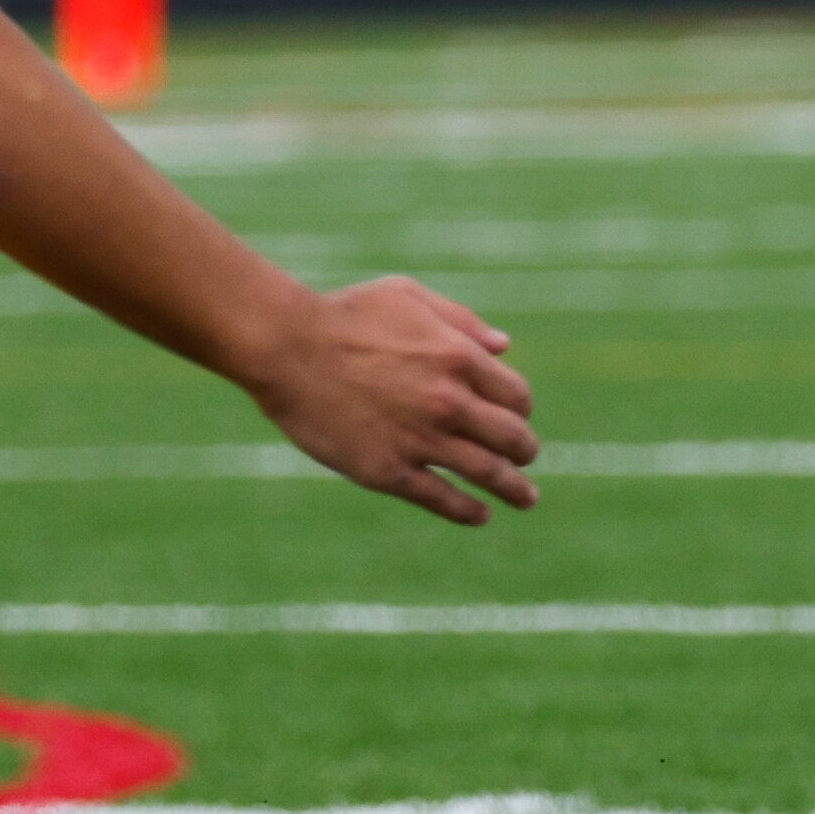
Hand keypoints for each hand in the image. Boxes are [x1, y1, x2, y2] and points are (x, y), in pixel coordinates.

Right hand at [248, 276, 538, 525]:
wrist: (288, 347)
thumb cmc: (345, 314)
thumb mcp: (408, 297)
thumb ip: (461, 320)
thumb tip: (505, 345)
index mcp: (459, 357)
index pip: (516, 396)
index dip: (521, 410)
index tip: (516, 419)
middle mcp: (449, 401)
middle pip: (512, 438)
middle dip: (526, 452)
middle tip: (526, 460)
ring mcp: (420, 439)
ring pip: (487, 473)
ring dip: (514, 489)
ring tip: (525, 499)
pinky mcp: (388, 470)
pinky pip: (442, 499)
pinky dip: (469, 511)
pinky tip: (481, 516)